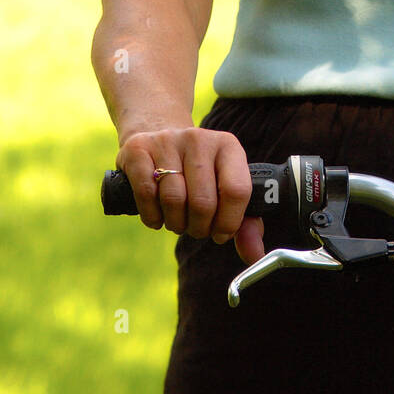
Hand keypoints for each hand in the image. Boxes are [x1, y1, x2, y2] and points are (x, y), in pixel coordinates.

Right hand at [116, 124, 264, 263]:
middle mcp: (199, 139)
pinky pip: (146, 194)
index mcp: (228, 146)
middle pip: (203, 202)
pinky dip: (152, 217)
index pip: (237, 191)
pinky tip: (157, 215)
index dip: (228, 222)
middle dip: (199, 228)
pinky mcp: (138, 149)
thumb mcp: (225, 190)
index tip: (220, 233)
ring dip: (175, 224)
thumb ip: (245, 224)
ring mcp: (167, 141)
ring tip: (177, 220)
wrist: (157, 138)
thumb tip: (255, 255)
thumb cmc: (198, 175)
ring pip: (174, 200)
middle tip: (196, 228)